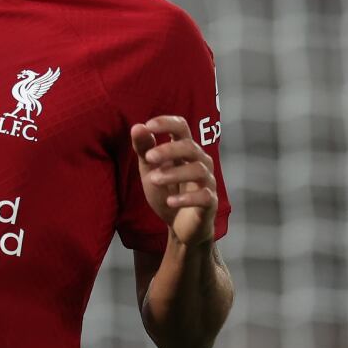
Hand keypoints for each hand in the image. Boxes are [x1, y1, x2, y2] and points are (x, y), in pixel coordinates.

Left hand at [130, 116, 216, 245]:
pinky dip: (186, 198)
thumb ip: (143, 149)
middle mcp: (200, 161)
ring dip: (174, 173)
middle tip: (149, 157)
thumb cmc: (166, 190)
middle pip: (190, 147)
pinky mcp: (210, 202)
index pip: (181, 127)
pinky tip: (170, 201)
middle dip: (169, 150)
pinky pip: (204, 196)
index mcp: (184, 149)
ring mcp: (207, 181)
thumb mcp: (149, 169)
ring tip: (154, 180)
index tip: (149, 125)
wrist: (178, 224)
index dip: (167, 123)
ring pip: (198, 169)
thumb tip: (137, 127)